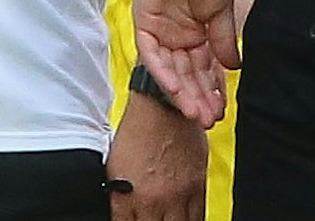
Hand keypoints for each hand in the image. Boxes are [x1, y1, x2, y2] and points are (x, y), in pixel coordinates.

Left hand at [107, 90, 208, 220]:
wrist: (162, 105)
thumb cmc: (137, 130)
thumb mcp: (116, 167)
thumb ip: (121, 197)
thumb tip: (123, 214)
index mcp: (129, 196)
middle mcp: (155, 200)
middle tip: (151, 219)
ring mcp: (178, 195)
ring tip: (168, 219)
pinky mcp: (197, 186)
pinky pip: (198, 216)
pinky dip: (191, 220)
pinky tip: (185, 219)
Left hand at [133, 0, 236, 126]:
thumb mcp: (221, 9)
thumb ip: (224, 39)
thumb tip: (234, 68)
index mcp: (196, 34)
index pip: (204, 69)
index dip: (212, 90)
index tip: (222, 110)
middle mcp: (177, 37)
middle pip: (187, 75)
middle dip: (198, 97)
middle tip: (209, 120)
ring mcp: (160, 31)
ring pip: (170, 70)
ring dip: (182, 92)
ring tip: (195, 112)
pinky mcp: (144, 23)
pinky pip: (151, 54)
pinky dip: (163, 72)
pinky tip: (176, 89)